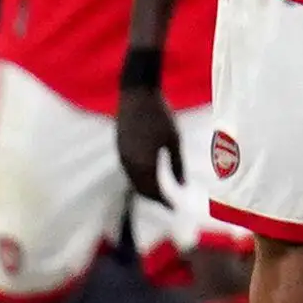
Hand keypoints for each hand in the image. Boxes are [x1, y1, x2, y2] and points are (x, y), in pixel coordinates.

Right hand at [114, 82, 180, 202]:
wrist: (136, 94)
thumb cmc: (160, 114)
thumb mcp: (174, 140)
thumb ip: (177, 164)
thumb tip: (183, 186)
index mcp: (143, 163)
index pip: (152, 192)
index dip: (164, 202)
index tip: (175, 209)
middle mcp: (129, 163)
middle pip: (140, 189)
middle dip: (155, 198)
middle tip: (169, 204)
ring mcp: (121, 155)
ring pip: (133, 180)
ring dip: (145, 189)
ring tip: (160, 193)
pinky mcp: (120, 147)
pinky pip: (128, 170)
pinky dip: (139, 178)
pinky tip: (149, 176)